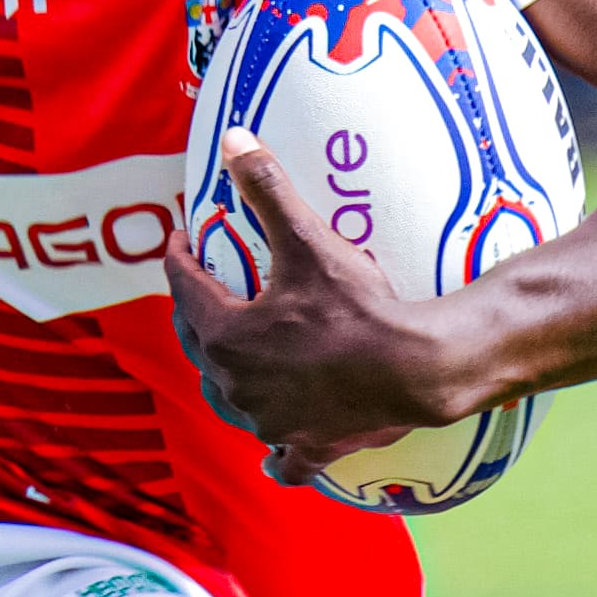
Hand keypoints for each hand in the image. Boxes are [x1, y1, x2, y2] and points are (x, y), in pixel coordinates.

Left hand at [160, 136, 472, 481]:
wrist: (417, 368)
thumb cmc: (358, 307)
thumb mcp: (309, 241)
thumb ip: (267, 189)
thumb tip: (233, 139)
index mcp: (226, 337)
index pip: (185, 289)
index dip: (180, 257)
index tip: (182, 238)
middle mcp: (236, 386)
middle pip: (199, 345)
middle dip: (195, 312)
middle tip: (203, 287)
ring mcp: (269, 421)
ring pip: (230, 397)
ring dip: (226, 374)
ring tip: (230, 354)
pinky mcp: (305, 445)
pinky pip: (281, 458)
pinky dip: (275, 453)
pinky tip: (271, 455)